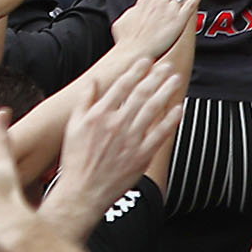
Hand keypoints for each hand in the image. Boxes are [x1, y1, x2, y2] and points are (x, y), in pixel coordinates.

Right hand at [45, 49, 183, 226]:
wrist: (83, 190)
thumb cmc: (76, 159)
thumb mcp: (72, 126)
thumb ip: (84, 101)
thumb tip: (93, 82)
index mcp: (100, 114)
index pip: (121, 86)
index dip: (135, 71)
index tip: (146, 60)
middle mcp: (117, 124)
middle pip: (141, 94)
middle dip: (155, 77)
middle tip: (167, 65)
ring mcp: (131, 139)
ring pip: (153, 110)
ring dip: (166, 92)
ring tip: (175, 79)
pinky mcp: (142, 155)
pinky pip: (160, 134)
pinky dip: (170, 120)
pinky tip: (178, 109)